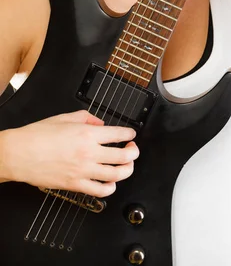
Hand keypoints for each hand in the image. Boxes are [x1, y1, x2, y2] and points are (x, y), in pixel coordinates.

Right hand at [2, 110, 138, 196]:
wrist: (19, 153)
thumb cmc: (37, 135)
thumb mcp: (64, 117)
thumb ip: (87, 118)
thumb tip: (100, 123)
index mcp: (87, 134)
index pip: (118, 134)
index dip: (129, 134)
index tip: (131, 134)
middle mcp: (88, 153)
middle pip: (123, 156)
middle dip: (133, 153)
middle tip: (133, 150)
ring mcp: (83, 171)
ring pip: (116, 175)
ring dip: (127, 170)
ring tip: (127, 166)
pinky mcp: (75, 185)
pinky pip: (99, 191)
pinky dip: (110, 188)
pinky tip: (111, 183)